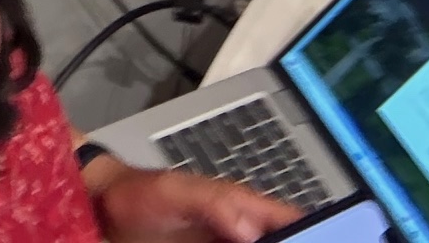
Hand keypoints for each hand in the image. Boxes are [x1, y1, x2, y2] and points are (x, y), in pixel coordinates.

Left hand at [93, 168, 302, 242]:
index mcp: (241, 206)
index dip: (317, 233)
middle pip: (282, 242)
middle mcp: (240, 229)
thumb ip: (213, 203)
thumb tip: (250, 228)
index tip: (324, 242)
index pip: (291, 221)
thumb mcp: (174, 192)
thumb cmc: (137, 191)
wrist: (105, 205)